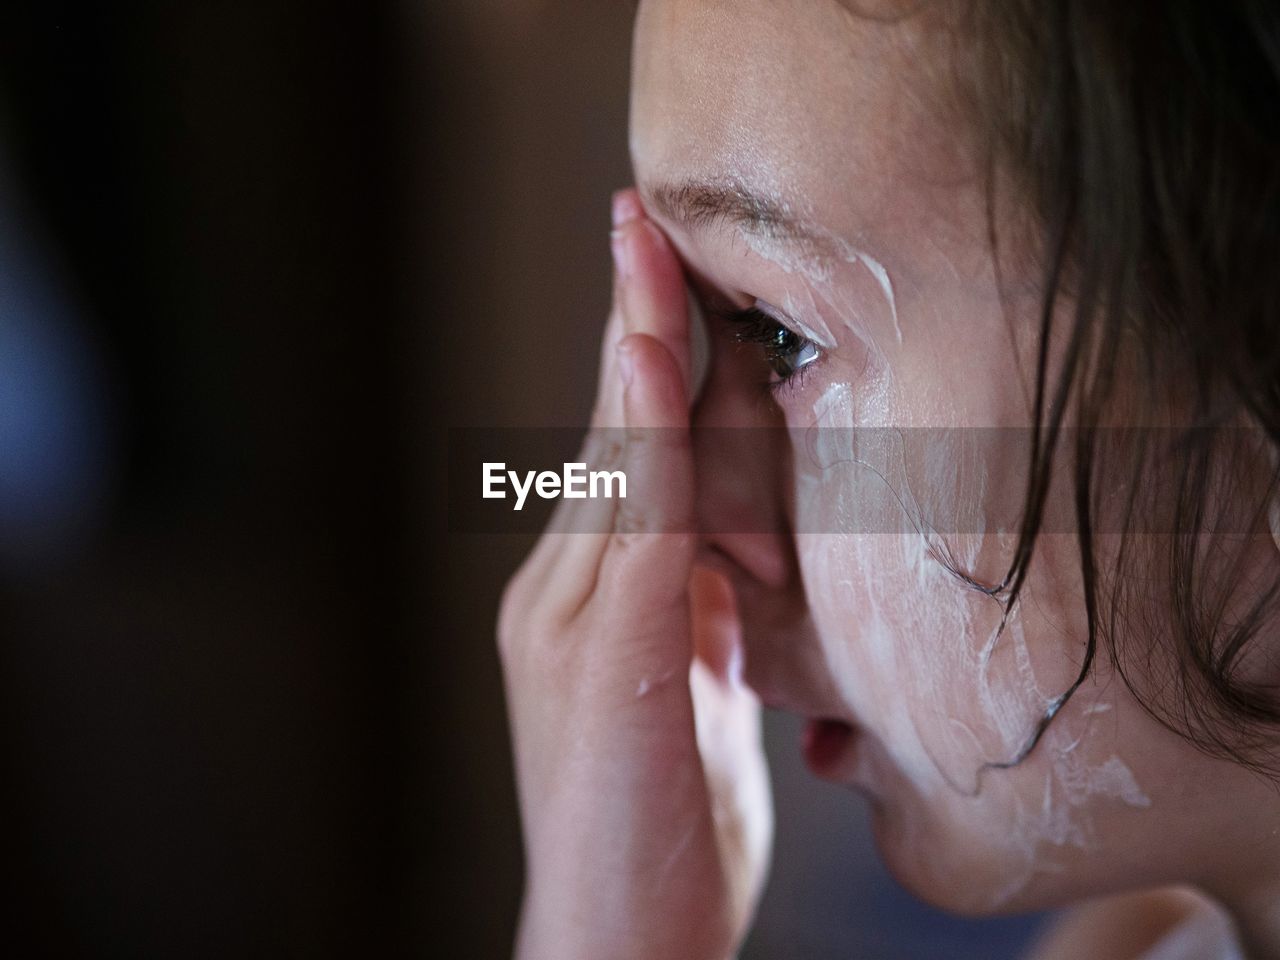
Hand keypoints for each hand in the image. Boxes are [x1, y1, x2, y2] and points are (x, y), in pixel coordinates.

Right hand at [498, 189, 771, 959]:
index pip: (625, 457)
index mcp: (592, 600)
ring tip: (649, 253)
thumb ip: (704, 614)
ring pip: (618, 461)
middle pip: (612, 437)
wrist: (615, 940)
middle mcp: (561, 593)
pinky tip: (656, 368)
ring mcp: (566, 621)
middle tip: (642, 222)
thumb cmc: (664, 825)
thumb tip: (735, 549)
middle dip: (631, 320)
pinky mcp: (597, 657)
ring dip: (642, 355)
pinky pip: (636, 523)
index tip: (657, 269)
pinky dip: (649, 438)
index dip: (643, 359)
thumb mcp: (697, 696)